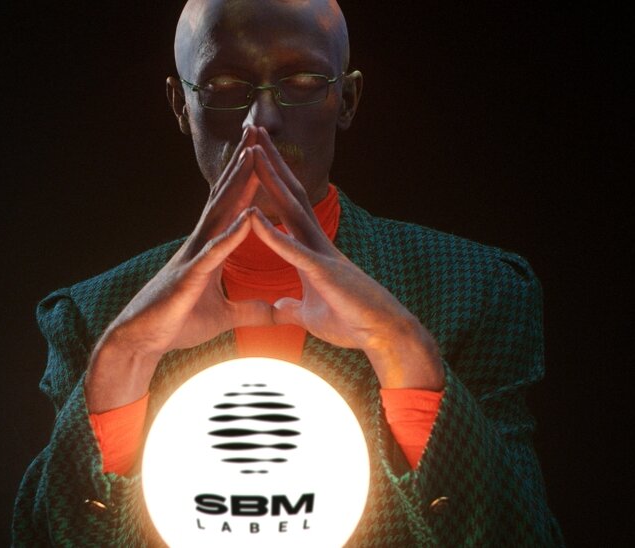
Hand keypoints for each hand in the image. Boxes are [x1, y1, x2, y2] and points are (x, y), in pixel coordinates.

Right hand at [85, 126, 274, 411]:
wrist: (142, 341)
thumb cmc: (176, 325)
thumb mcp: (224, 317)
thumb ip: (249, 310)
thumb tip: (273, 311)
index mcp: (209, 250)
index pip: (231, 208)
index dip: (247, 181)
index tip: (262, 153)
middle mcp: (200, 245)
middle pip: (225, 198)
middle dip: (242, 166)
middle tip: (258, 133)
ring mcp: (193, 257)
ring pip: (219, 214)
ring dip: (237, 186)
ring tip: (252, 157)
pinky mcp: (189, 277)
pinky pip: (215, 251)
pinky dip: (233, 234)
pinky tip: (248, 216)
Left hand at [247, 127, 445, 390]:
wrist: (383, 335)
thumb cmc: (352, 324)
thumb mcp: (312, 316)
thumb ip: (294, 307)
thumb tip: (281, 307)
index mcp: (310, 248)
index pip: (285, 205)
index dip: (269, 179)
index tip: (252, 154)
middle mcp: (316, 242)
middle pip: (288, 192)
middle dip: (269, 161)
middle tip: (252, 129)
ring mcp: (320, 253)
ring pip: (292, 208)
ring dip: (270, 180)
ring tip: (252, 152)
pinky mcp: (323, 272)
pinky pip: (293, 250)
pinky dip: (272, 235)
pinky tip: (253, 218)